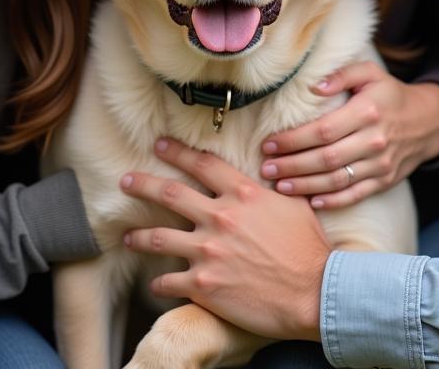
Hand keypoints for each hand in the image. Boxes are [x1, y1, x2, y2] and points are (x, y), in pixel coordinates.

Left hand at [121, 138, 328, 341]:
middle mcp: (220, 217)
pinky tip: (155, 285)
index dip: (177, 152)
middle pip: (170, 192)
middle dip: (142, 183)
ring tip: (127, 237)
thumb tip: (265, 168)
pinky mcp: (203, 286)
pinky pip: (169, 282)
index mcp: (241, 194)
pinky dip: (159, 284)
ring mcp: (208, 252)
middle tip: (125, 180)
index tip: (159, 145)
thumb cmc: (308, 248)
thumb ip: (268, 187)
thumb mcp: (292, 204)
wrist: (313, 293)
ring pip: (158, 237)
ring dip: (138, 236)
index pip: (202, 164)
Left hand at [260, 62, 438, 208]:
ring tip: (279, 186)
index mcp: (367, 112)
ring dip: (305, 186)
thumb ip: (341, 75)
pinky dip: (333, 201)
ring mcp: (381, 164)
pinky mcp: (384, 181)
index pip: (323, 130)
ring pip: (337, 180)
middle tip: (266, 168)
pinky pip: (355, 195)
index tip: (269, 143)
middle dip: (292, 165)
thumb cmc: (389, 94)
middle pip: (326, 158)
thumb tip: (313, 87)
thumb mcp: (369, 73)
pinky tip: (310, 202)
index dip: (293, 140)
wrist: (428, 121)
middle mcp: (374, 140)